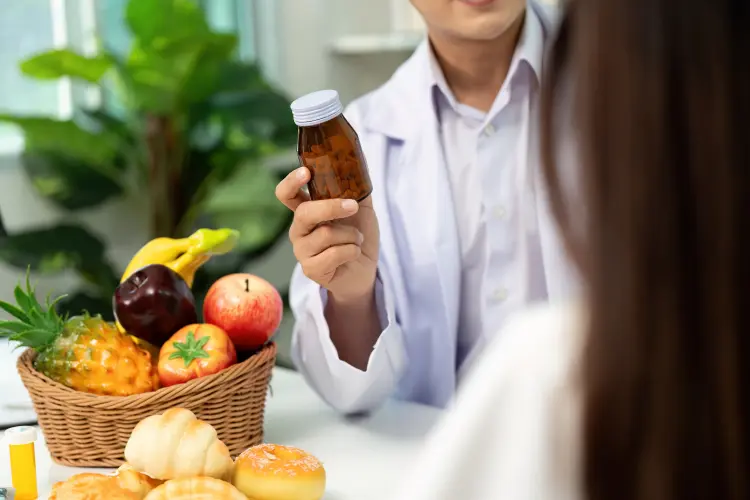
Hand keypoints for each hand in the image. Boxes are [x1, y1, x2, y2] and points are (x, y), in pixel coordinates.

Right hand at [276, 167, 379, 302]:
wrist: (365, 270)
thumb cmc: (358, 237)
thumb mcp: (360, 208)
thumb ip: (356, 188)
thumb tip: (359, 163)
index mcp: (306, 211)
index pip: (286, 194)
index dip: (291, 182)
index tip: (306, 172)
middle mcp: (299, 229)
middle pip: (304, 213)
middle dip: (332, 207)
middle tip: (353, 206)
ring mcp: (302, 250)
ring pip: (325, 234)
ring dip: (351, 235)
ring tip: (356, 240)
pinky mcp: (311, 269)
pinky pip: (333, 254)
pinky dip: (352, 251)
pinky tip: (353, 254)